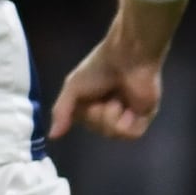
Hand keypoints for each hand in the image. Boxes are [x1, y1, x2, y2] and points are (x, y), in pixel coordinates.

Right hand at [48, 36, 165, 143]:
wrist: (127, 58)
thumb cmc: (99, 68)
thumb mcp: (73, 87)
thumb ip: (61, 112)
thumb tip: (52, 136)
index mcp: (93, 104)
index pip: (85, 123)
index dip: (84, 115)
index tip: (85, 100)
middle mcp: (110, 111)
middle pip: (99, 130)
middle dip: (98, 115)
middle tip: (104, 97)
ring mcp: (128, 115)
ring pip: (114, 135)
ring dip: (111, 118)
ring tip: (116, 100)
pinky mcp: (144, 117)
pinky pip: (132, 135)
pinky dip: (126, 123)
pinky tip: (128, 108)